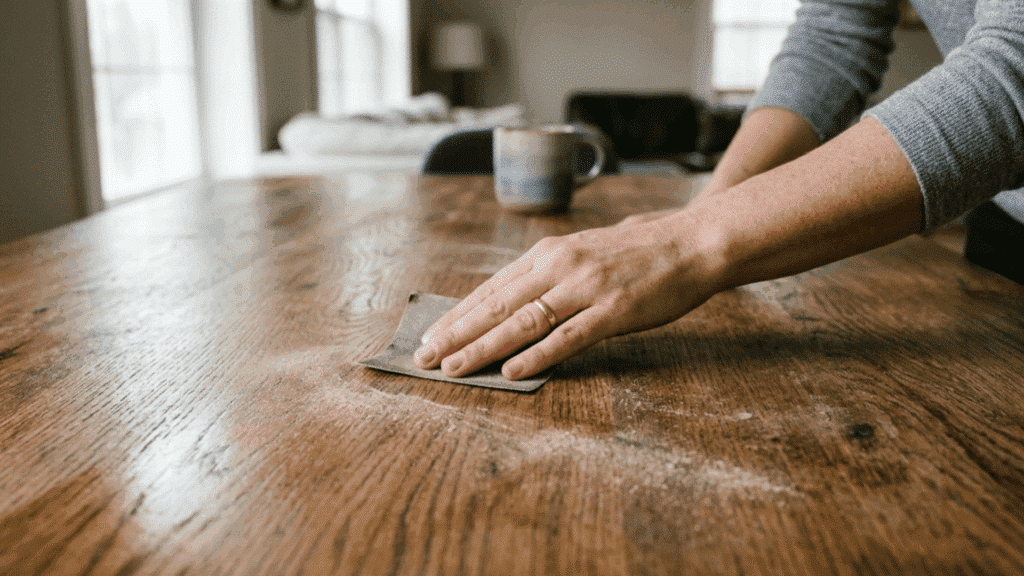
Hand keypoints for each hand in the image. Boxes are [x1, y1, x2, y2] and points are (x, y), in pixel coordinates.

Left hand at [412, 212, 722, 379]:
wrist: (693, 242)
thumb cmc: (639, 251)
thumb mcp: (584, 252)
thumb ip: (550, 275)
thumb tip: (513, 302)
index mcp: (550, 252)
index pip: (492, 287)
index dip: (458, 313)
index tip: (432, 334)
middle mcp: (560, 267)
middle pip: (496, 305)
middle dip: (456, 333)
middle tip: (424, 357)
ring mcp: (585, 289)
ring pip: (522, 322)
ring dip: (483, 347)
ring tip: (453, 368)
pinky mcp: (613, 311)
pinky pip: (567, 337)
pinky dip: (537, 355)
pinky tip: (512, 370)